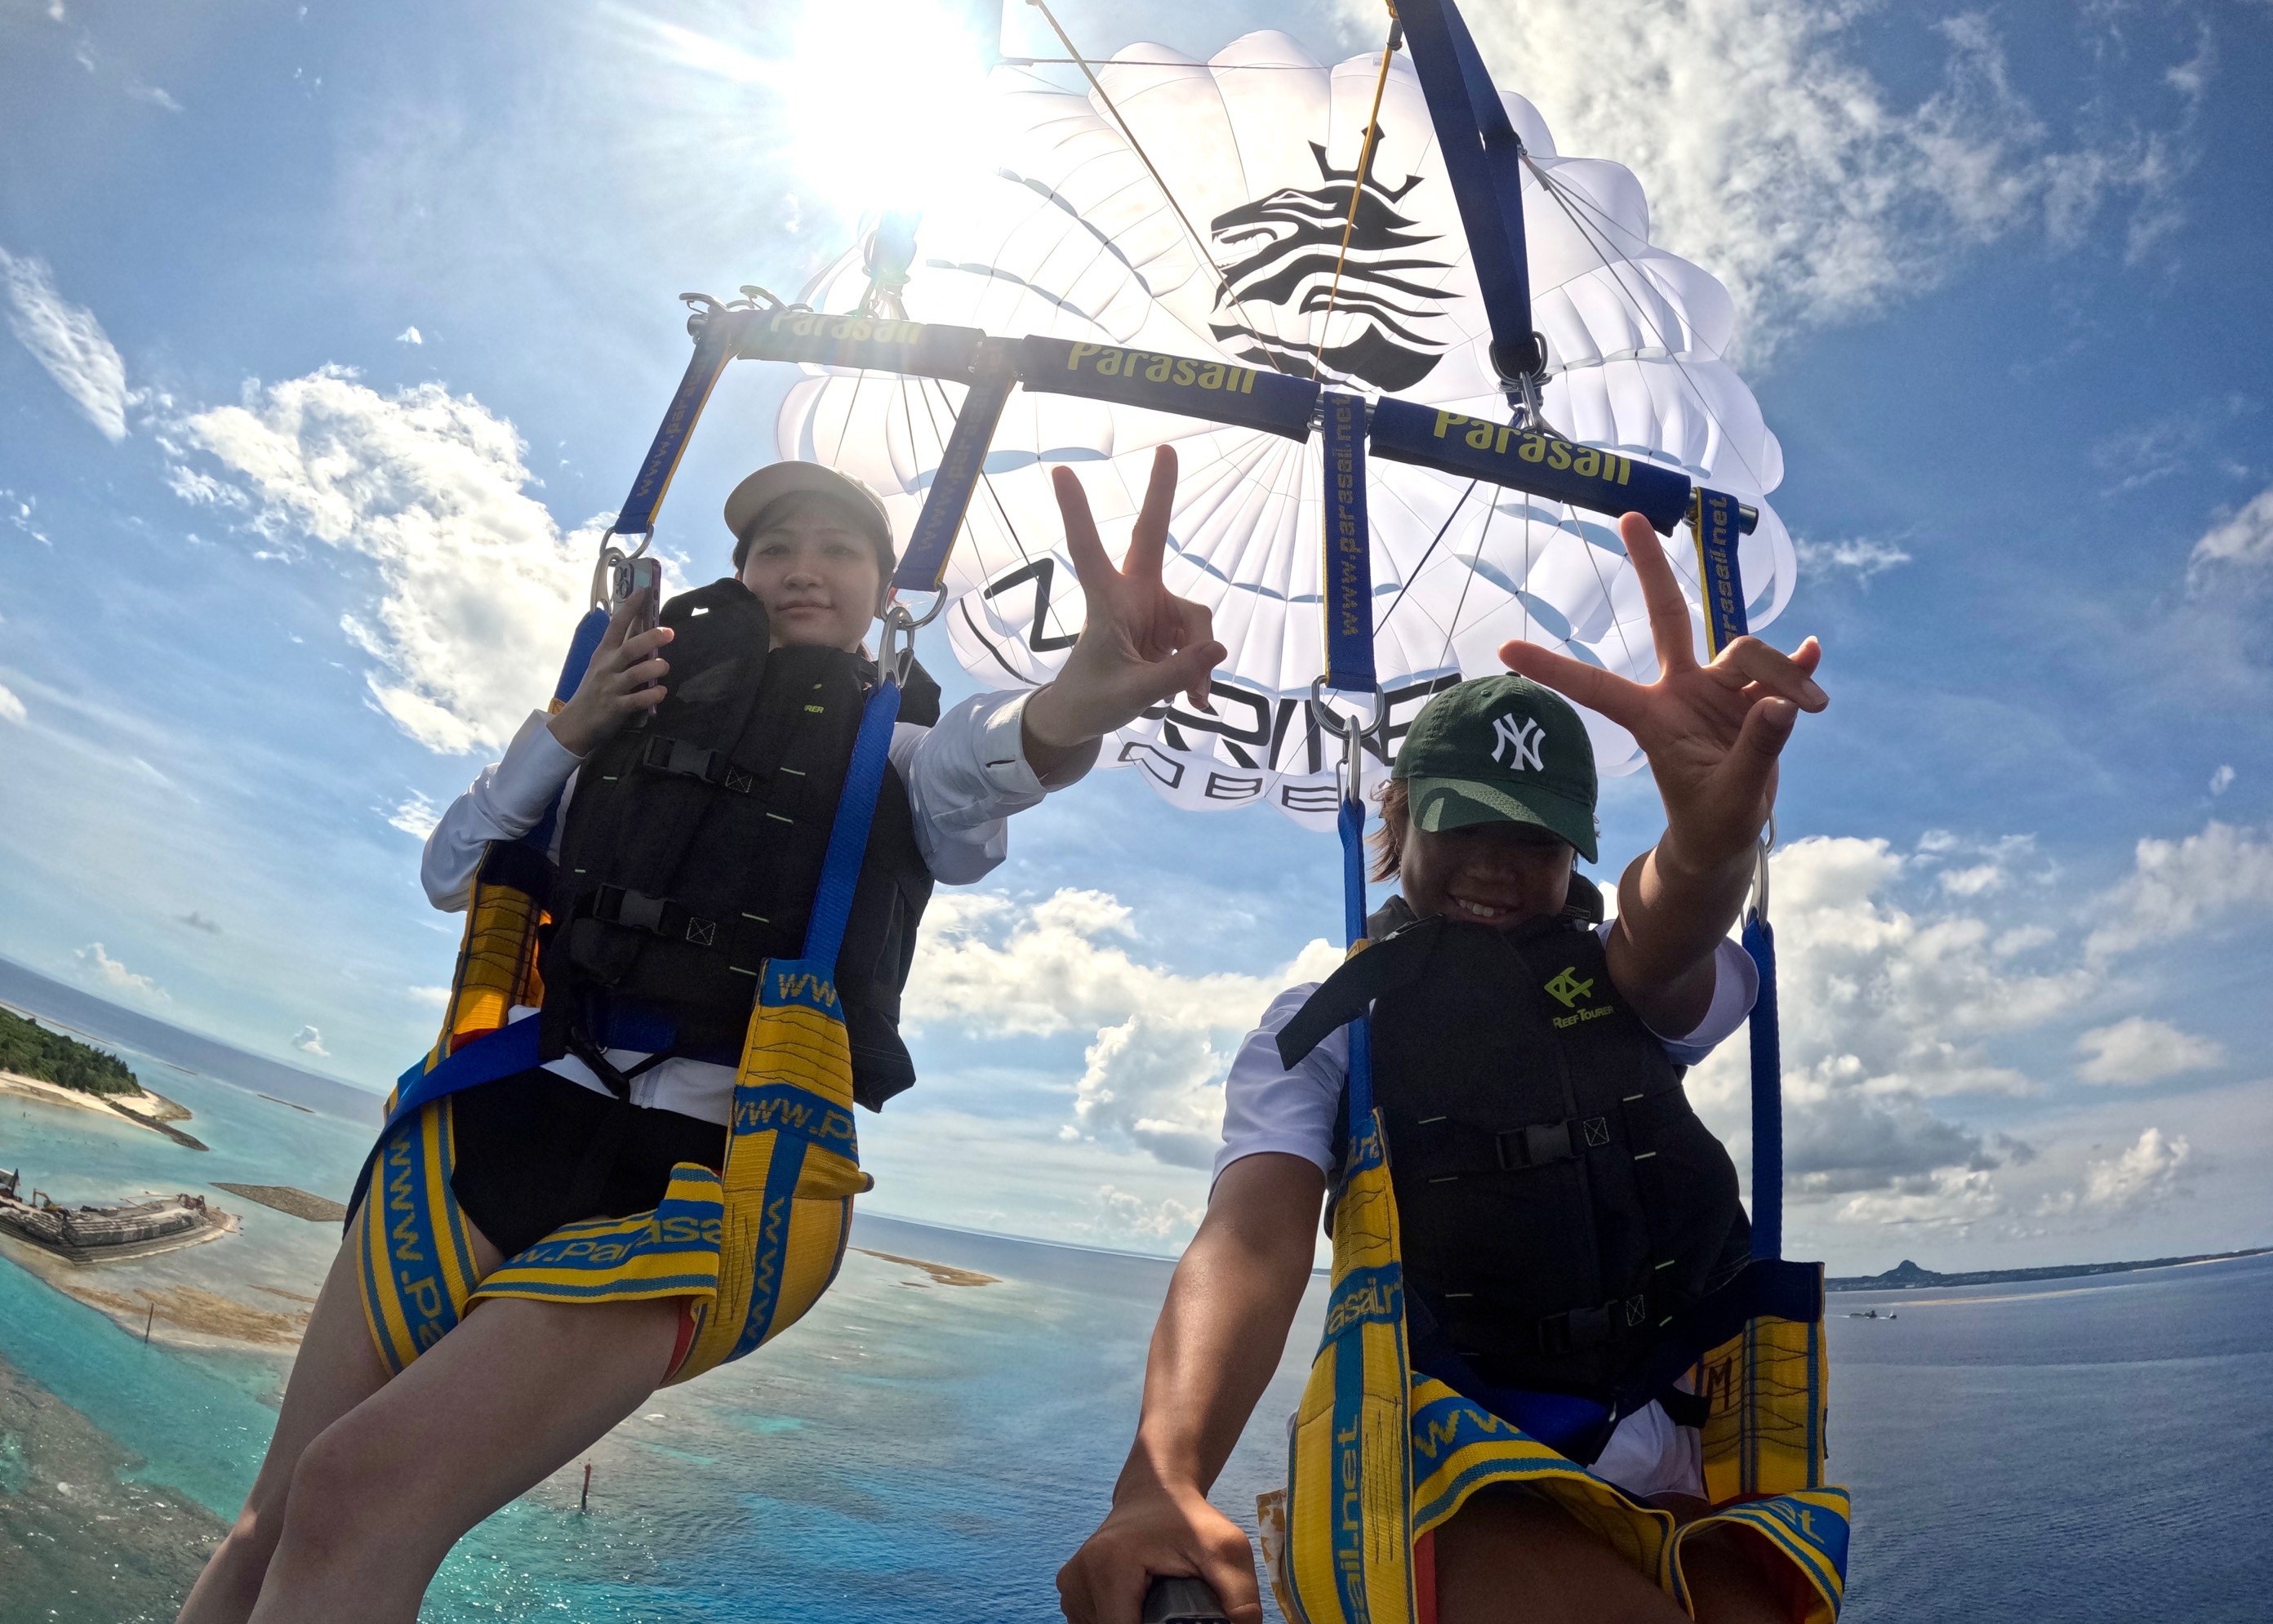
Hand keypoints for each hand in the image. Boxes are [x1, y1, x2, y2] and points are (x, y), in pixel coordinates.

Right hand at [546, 589, 673, 757]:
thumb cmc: (594, 689)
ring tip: (664, 665)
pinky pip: (636, 701)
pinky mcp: (616, 708)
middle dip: (649, 638)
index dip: (630, 608)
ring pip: (634, 674)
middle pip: (629, 648)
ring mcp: (611, 688)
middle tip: (669, 632)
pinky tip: (661, 692)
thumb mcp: (603, 665)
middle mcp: (607, 667)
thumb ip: (622, 648)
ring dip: (653, 668)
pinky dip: (651, 696)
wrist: (576, 723)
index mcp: (604, 653)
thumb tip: (644, 628)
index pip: (616, 625)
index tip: (643, 590)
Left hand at [1021, 446, 1226, 757]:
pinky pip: (1201, 643)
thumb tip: (1219, 648)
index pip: (1087, 551)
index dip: (1076, 513)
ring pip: (1196, 617)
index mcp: (1106, 603)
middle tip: (1167, 449)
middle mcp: (1133, 596)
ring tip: (1192, 696)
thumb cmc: (1093, 699)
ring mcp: (1156, 610)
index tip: (1059, 472)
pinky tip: (1194, 696)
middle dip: (1161, 495)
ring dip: (1198, 658)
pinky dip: (1200, 669)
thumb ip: (1175, 674)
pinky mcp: (1173, 630)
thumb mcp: (1133, 694)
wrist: (1087, 717)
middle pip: (1151, 537)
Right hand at [1057, 1479, 1261, 1623]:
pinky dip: (1117, 1621)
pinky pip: (1092, 1622)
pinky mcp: (1068, 1588)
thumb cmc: (1190, 1519)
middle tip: (1172, 1612)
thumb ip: (1240, 1598)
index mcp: (1109, 1566)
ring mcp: (1069, 1584)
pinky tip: (1139, 1608)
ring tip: (1158, 1607)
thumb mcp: (1226, 1550)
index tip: (1182, 1619)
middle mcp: (1078, 1577)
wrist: (1156, 1489)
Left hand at [1497, 511, 1826, 869]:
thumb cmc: (1712, 820)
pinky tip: (1812, 653)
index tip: (1504, 649)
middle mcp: (1681, 691)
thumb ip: (1757, 750)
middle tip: (1629, 516)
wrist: (1726, 836)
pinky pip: (1778, 669)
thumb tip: (1780, 704)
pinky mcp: (1755, 696)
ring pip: (1746, 653)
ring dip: (1781, 673)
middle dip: (1650, 569)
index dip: (1554, 668)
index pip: (1597, 687)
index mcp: (1652, 718)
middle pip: (1667, 617)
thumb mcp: (1731, 797)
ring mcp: (1718, 689)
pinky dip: (1797, 664)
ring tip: (1815, 705)